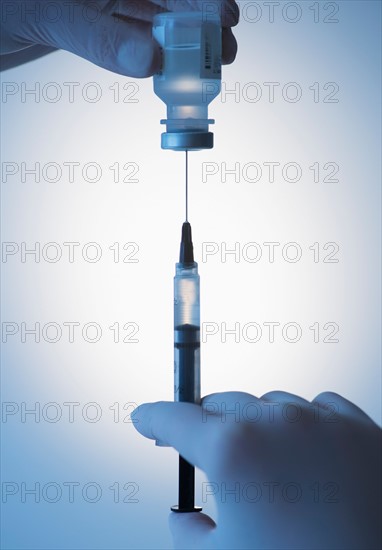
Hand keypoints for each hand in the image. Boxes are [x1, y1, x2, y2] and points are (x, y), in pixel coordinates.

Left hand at [0, 0, 238, 74]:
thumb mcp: (49, 14)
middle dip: (201, 22)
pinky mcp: (96, 25)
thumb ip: (98, 37)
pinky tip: (172, 67)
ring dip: (183, 43)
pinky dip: (155, 56)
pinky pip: (133, 39)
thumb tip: (149, 61)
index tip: (226, 15)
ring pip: (155, 20)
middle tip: (225, 50)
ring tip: (208, 65)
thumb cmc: (1, 6)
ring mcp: (103, 2)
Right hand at [132, 391, 380, 548]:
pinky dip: (304, 424)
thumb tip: (186, 518)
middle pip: (221, 404)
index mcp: (235, 450)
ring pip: (269, 404)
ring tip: (267, 471)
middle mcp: (279, 423)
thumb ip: (187, 533)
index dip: (152, 419)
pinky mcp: (360, 429)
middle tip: (208, 456)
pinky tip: (306, 456)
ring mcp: (323, 421)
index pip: (173, 418)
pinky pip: (318, 408)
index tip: (146, 418)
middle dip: (206, 426)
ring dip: (257, 426)